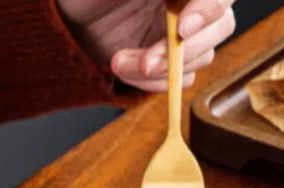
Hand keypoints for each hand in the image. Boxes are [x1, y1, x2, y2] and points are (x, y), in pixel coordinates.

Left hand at [58, 0, 236, 91]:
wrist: (63, 15)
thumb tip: (179, 1)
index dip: (208, 9)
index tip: (180, 27)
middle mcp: (190, 4)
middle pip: (220, 27)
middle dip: (182, 50)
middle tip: (145, 61)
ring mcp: (181, 34)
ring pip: (199, 59)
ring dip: (159, 70)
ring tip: (116, 60)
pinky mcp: (167, 62)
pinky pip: (178, 82)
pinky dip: (150, 84)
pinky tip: (121, 69)